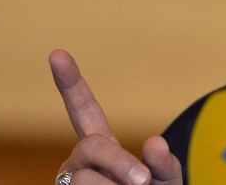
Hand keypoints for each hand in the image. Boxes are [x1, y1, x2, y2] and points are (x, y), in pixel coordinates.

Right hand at [50, 49, 182, 184]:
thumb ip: (166, 163)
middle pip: (91, 147)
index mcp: (103, 145)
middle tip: (143, 182)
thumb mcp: (168, 181)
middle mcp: (79, 160)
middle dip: (118, 163)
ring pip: (84, 179)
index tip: (57, 53)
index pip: (84, 109)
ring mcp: (68, 181)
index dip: (71, 82)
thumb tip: (154, 142)